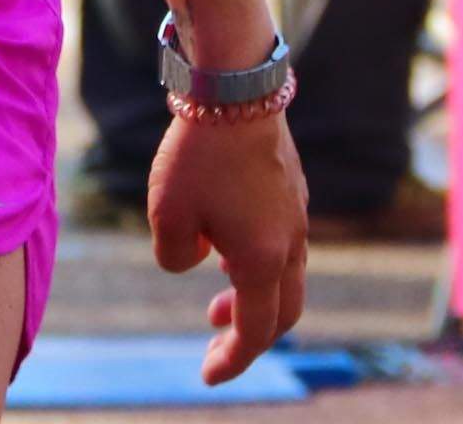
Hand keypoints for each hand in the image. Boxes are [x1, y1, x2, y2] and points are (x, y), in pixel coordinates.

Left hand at [149, 106, 306, 384]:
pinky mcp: (291, 185)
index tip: (207, 375)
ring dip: (254, 293)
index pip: (254, 331)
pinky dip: (259, 258)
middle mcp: (290, 242)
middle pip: (283, 310)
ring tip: (218, 295)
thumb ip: (175, 256)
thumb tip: (197, 257)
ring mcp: (296, 212)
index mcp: (263, 261)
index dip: (232, 361)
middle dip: (251, 334)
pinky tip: (226, 242)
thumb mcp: (166, 216)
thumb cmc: (197, 155)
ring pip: (285, 273)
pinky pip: (282, 240)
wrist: (235, 87)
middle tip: (216, 341)